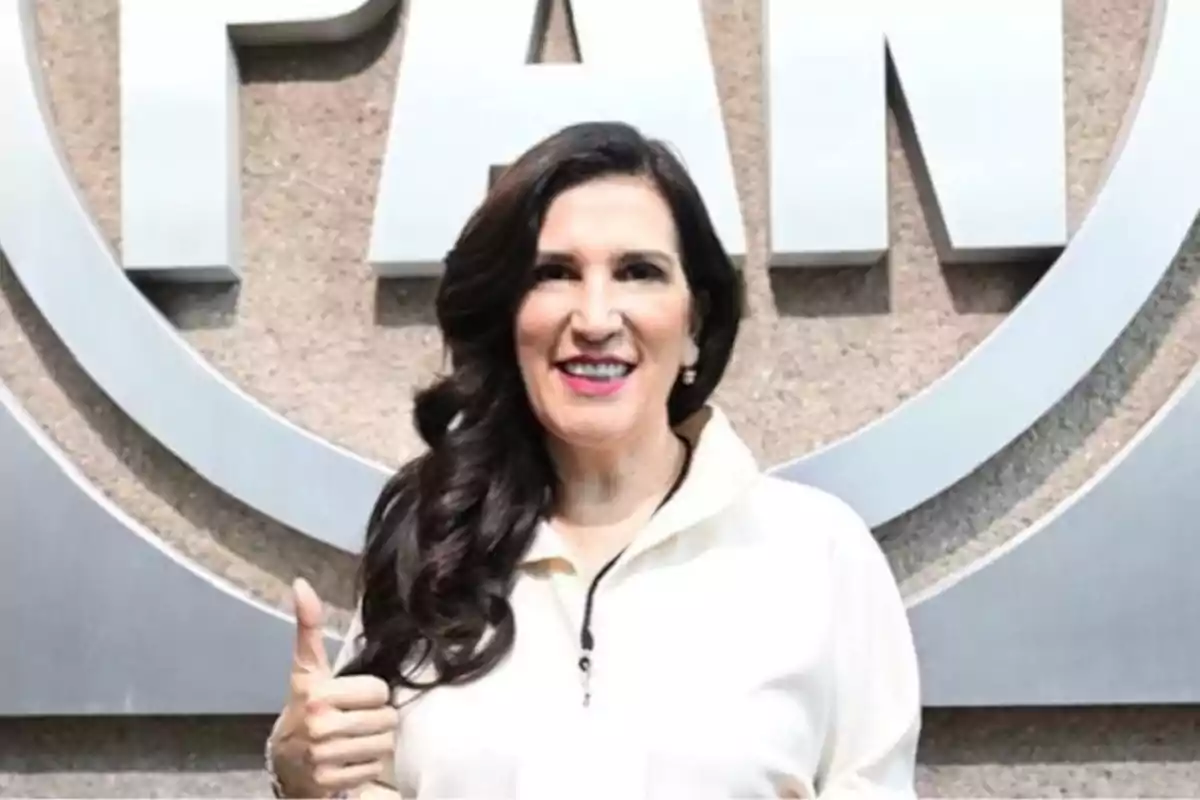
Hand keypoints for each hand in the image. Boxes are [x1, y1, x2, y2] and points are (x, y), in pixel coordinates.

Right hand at [271, 579, 397, 797]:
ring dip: (374, 743)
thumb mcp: (306, 669)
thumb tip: (301, 584)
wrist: (285, 762)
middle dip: (377, 719)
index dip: (371, 694)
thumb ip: (308, 627)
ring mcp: (324, 756)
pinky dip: (366, 766)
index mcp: (316, 694)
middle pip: (386, 719)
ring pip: (384, 744)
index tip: (354, 698)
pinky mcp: (330, 782)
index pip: (379, 691)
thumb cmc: (303, 708)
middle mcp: (319, 725)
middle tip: (357, 720)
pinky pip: (373, 769)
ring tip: (354, 739)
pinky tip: (349, 759)